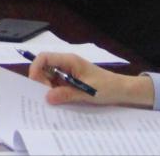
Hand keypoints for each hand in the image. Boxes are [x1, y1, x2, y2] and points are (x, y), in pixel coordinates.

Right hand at [27, 52, 153, 107]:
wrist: (123, 90)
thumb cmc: (107, 87)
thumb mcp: (86, 92)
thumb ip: (66, 94)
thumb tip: (47, 98)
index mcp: (69, 60)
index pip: (44, 57)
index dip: (35, 68)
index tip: (36, 85)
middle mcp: (66, 63)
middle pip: (44, 67)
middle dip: (41, 81)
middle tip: (46, 96)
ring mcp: (68, 71)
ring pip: (49, 76)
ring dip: (48, 87)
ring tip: (53, 101)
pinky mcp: (71, 79)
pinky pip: (57, 83)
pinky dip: (55, 91)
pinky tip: (59, 100)